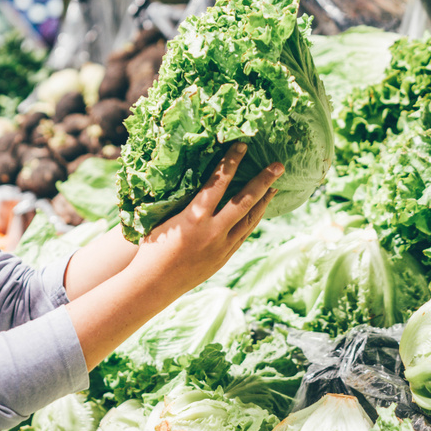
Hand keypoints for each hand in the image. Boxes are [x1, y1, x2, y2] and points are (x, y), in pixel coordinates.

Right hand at [133, 142, 282, 294]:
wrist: (154, 284)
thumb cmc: (151, 248)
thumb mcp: (163, 218)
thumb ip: (182, 201)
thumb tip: (191, 180)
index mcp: (194, 217)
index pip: (217, 183)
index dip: (231, 162)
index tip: (242, 146)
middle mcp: (212, 231)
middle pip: (244, 201)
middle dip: (263, 181)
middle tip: (279, 165)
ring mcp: (221, 246)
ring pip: (249, 220)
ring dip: (263, 201)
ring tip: (275, 187)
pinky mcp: (223, 258)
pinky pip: (244, 235)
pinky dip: (253, 220)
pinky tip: (259, 211)